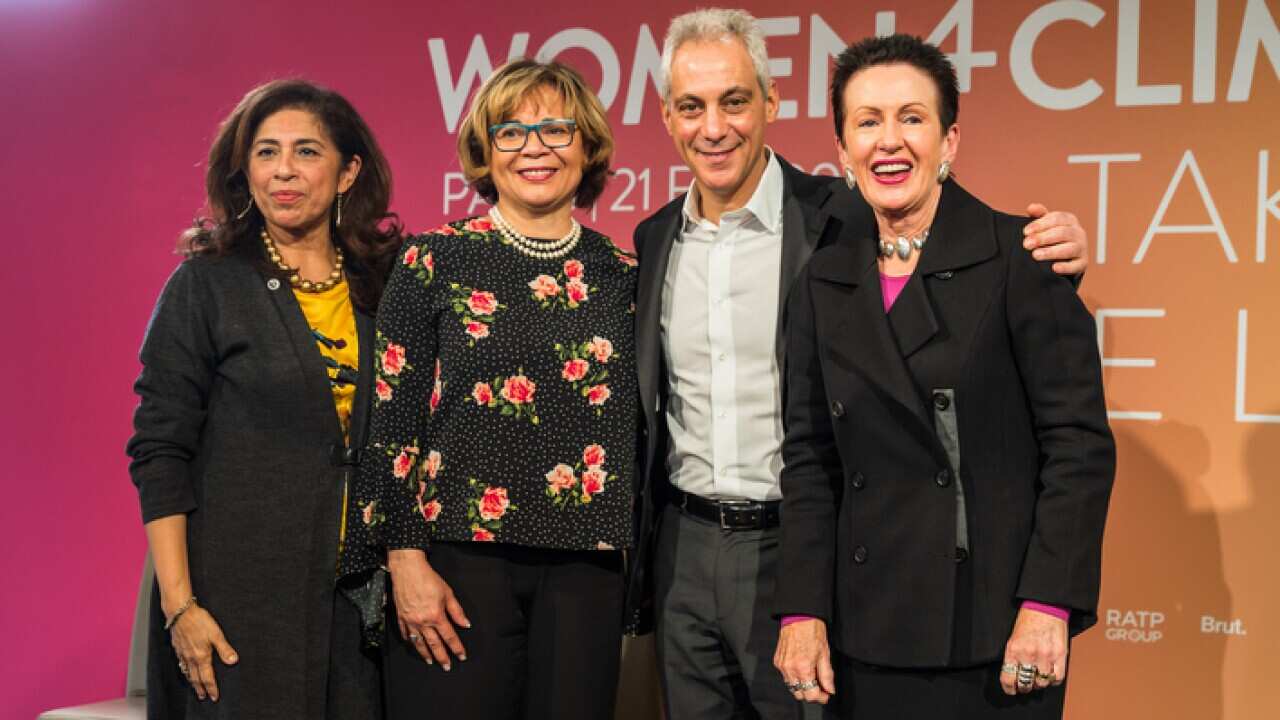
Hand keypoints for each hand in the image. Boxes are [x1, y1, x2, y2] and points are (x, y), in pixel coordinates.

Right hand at [168, 603, 237, 701]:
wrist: (180, 612)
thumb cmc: (199, 621)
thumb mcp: (216, 634)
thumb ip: (224, 649)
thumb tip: (233, 661)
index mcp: (202, 656)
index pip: (207, 677)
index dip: (211, 688)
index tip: (214, 696)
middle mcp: (191, 657)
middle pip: (196, 678)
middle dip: (200, 689)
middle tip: (203, 697)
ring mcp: (183, 653)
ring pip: (187, 672)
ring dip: (192, 682)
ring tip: (195, 688)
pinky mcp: (177, 647)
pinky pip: (181, 664)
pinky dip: (184, 671)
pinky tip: (185, 670)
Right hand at [388, 548, 469, 668]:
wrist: (408, 570)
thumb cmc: (427, 578)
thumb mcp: (448, 593)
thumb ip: (457, 611)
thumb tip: (465, 624)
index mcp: (436, 616)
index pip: (449, 637)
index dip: (457, 648)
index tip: (461, 656)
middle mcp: (423, 621)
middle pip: (434, 644)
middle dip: (442, 657)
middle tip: (446, 666)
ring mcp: (410, 621)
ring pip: (419, 642)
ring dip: (425, 653)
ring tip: (430, 661)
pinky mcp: (401, 617)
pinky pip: (405, 633)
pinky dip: (409, 640)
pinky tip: (413, 644)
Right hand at [773, 618, 835, 704]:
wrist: (798, 617)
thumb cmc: (812, 631)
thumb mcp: (825, 654)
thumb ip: (827, 675)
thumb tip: (830, 689)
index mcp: (803, 668)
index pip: (811, 695)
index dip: (821, 697)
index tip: (826, 694)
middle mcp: (790, 669)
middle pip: (800, 694)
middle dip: (811, 693)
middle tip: (820, 686)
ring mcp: (782, 666)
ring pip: (792, 687)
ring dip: (802, 686)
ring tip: (811, 676)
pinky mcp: (777, 662)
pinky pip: (786, 677)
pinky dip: (794, 677)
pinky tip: (801, 669)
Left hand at [1000, 607, 1067, 694]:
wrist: (1045, 606)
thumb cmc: (1028, 620)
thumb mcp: (1014, 637)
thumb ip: (1014, 656)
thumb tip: (1014, 674)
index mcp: (1013, 650)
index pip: (1008, 678)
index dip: (1009, 688)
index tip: (1011, 690)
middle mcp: (1028, 655)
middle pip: (1026, 684)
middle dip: (1025, 687)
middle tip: (1026, 685)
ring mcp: (1045, 656)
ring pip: (1042, 683)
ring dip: (1040, 683)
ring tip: (1039, 677)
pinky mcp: (1060, 655)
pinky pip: (1058, 678)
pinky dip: (1054, 680)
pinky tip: (1050, 675)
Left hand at [1024, 204, 1088, 275]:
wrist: (1066, 257)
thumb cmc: (1053, 237)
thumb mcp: (1047, 224)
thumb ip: (1039, 215)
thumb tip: (1031, 207)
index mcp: (1069, 220)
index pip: (1056, 218)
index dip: (1040, 224)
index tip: (1026, 232)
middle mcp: (1078, 232)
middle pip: (1062, 233)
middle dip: (1043, 238)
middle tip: (1027, 244)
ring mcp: (1082, 248)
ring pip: (1069, 249)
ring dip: (1051, 252)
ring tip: (1036, 255)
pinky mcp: (1082, 263)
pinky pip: (1076, 265)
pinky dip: (1066, 267)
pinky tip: (1054, 268)